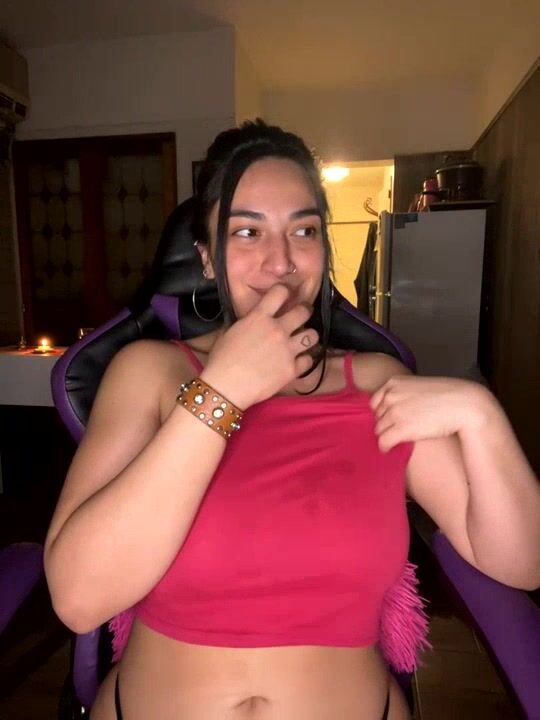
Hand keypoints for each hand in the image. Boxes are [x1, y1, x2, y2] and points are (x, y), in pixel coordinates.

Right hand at [201, 284, 318, 408]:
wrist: (226, 387)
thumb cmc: (221, 359)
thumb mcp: (230, 332)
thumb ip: (247, 322)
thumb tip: (253, 319)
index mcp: (259, 317)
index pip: (280, 292)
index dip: (285, 291)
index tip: (286, 295)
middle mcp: (277, 330)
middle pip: (303, 312)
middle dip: (305, 311)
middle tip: (302, 314)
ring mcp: (287, 350)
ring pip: (312, 335)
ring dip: (308, 336)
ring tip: (303, 340)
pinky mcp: (292, 369)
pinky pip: (309, 360)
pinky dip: (304, 360)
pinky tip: (298, 361)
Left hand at [369, 375, 491, 451]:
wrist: (465, 405)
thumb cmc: (449, 395)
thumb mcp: (421, 387)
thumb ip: (407, 393)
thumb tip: (402, 407)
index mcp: (394, 382)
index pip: (375, 401)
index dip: (383, 413)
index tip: (390, 420)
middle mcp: (391, 396)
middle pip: (377, 416)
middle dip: (385, 424)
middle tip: (395, 431)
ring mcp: (395, 412)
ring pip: (379, 430)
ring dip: (386, 436)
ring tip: (395, 441)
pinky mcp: (401, 429)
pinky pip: (383, 442)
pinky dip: (385, 447)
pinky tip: (390, 450)